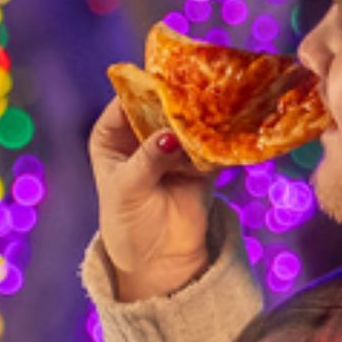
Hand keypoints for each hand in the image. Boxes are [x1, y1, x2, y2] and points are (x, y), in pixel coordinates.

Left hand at [90, 97, 221, 303]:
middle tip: (198, 87)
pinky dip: (219, 133)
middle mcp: (141, 132)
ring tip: (218, 104)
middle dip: (178, 98)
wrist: (159, 260)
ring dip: (202, 113)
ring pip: (188, 119)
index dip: (145, 88)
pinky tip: (230, 125)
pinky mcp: (200, 158)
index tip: (166, 81)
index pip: (126, 100)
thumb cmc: (129, 224)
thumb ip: (147, 160)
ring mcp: (172, 143)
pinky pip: (210, 139)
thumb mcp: (128, 190)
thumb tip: (169, 135)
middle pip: (161, 104)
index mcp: (111, 134)